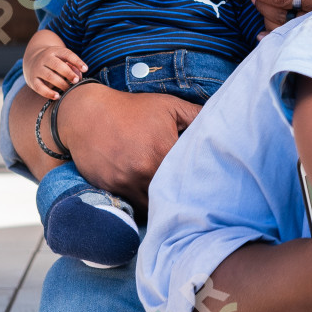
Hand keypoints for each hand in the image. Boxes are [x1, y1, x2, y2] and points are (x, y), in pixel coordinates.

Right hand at [24, 46, 86, 99]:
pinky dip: (48, 93)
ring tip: (68, 89)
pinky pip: (39, 87)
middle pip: (57, 65)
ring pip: (49, 76)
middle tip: (76, 81)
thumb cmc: (55, 61)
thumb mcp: (63, 59)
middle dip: (68, 73)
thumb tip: (80, 76)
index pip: (67, 54)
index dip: (77, 62)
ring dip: (60, 83)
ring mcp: (37, 69)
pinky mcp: (32, 80)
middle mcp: (45, 58)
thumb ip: (73, 66)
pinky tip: (57, 96)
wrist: (32, 59)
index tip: (86, 69)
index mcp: (55, 51)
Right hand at [54, 85, 200, 210]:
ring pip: (152, 205)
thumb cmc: (132, 109)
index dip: (200, 179)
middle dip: (183, 195)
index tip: (208, 183)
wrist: (87, 114)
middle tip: (195, 198)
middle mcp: (144, 170)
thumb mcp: (169, 106)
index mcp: (163, 149)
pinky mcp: (111, 189)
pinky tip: (151, 200)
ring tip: (174, 202)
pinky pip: (132, 205)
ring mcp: (126, 182)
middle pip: (172, 193)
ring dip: (162, 203)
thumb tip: (224, 120)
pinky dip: (142, 204)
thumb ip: (198, 115)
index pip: (190, 174)